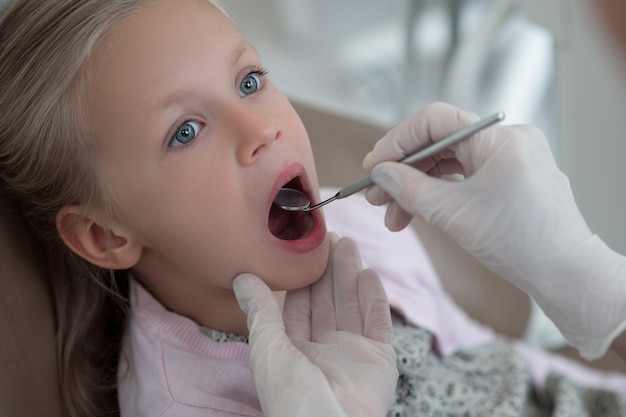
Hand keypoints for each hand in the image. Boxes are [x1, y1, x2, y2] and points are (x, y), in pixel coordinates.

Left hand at [233, 235, 397, 415]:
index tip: (305, 250)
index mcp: (296, 350)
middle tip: (332, 237)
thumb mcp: (267, 348)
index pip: (300, 306)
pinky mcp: (380, 358)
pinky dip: (375, 298)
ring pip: (353, 305)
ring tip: (349, 244)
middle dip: (330, 269)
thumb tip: (240, 277)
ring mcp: (354, 353)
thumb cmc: (291, 395)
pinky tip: (369, 274)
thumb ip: (259, 310)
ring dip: (351, 275)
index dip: (303, 277)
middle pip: (329, 300)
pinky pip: (378, 322)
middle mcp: (326, 349)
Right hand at [363, 102, 625, 359]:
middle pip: (439, 144)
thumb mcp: (452, 214)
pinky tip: (419, 213)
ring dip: (418, 189)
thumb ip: (409, 188)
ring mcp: (512, 160)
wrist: (564, 276)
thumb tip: (379, 173)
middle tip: (375, 196)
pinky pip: (465, 178)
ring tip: (394, 217)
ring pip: (450, 164)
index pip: (435, 121)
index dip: (397, 141)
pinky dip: (440, 195)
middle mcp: (508, 141)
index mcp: (499, 139)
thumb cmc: (522, 244)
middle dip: (403, 173)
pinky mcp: (511, 179)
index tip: (373, 166)